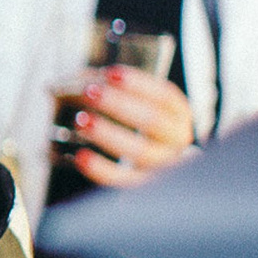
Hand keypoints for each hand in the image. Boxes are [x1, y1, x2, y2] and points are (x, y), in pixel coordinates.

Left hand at [64, 65, 194, 188]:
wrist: (141, 157)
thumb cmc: (129, 118)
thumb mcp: (127, 99)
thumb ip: (111, 89)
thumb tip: (79, 84)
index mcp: (179, 113)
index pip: (164, 95)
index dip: (138, 84)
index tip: (110, 73)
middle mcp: (176, 139)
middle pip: (152, 120)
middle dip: (120, 105)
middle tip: (89, 92)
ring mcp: (162, 164)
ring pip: (140, 151)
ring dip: (110, 134)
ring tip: (81, 120)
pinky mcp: (140, 184)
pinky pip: (123, 179)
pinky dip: (101, 168)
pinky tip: (80, 156)